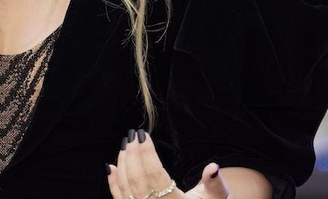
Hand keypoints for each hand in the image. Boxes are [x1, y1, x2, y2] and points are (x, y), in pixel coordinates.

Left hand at [107, 129, 227, 198]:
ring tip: (125, 145)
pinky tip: (111, 166)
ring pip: (125, 187)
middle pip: (136, 179)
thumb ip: (215, 184)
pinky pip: (119, 198)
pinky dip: (113, 182)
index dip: (146, 153)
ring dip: (123, 163)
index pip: (155, 174)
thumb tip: (212, 167)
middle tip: (132, 135)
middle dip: (132, 154)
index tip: (142, 134)